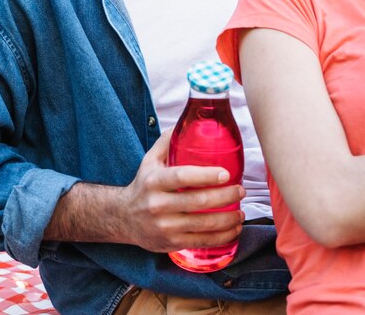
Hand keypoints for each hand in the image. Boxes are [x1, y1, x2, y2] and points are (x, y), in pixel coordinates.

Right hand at [120, 129, 244, 252]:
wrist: (122, 218)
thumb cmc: (144, 184)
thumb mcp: (149, 160)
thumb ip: (167, 141)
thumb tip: (189, 121)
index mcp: (154, 181)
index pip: (182, 176)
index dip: (205, 175)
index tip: (226, 174)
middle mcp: (157, 205)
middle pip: (197, 201)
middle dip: (225, 196)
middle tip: (241, 190)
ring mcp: (164, 227)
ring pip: (202, 224)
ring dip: (228, 219)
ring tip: (242, 213)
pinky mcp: (170, 243)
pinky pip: (201, 242)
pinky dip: (221, 237)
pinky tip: (234, 230)